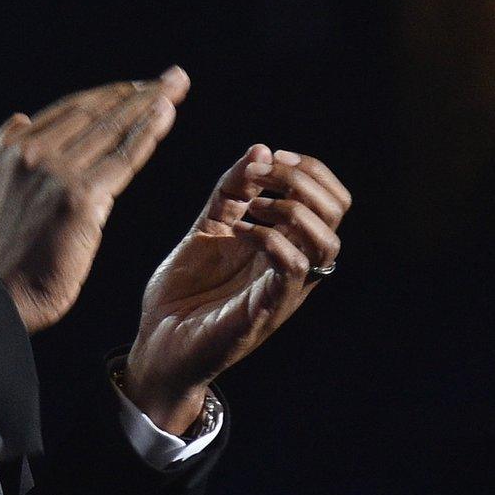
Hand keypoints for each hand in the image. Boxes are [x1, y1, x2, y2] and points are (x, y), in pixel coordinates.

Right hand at [0, 66, 188, 333]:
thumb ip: (7, 153)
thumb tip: (23, 118)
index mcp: (6, 151)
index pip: (67, 111)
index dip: (105, 96)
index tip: (132, 87)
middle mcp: (28, 154)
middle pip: (92, 112)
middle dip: (133, 92)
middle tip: (168, 79)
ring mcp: (54, 174)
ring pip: (110, 129)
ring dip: (148, 103)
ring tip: (174, 86)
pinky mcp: (79, 198)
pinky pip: (122, 158)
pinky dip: (147, 133)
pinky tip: (165, 112)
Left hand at [124, 145, 350, 431]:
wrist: (158, 346)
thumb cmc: (184, 293)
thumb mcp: (207, 227)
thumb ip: (232, 191)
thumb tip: (261, 147)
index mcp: (288, 244)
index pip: (331, 198)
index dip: (309, 168)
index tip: (269, 157)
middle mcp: (295, 265)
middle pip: (337, 210)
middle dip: (301, 177)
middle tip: (260, 173)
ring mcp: (284, 289)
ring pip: (327, 241)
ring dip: (291, 208)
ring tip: (253, 205)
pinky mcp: (266, 310)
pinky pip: (293, 268)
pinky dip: (270, 238)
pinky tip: (239, 231)